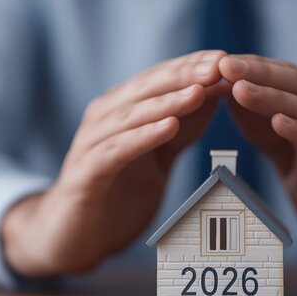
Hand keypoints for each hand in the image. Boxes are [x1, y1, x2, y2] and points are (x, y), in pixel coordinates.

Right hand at [2, 50, 229, 275]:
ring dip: (166, 102)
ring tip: (198, 92)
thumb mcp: (157, 157)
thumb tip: (213, 95)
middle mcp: (103, 119)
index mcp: (121, 111)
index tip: (224, 59)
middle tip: (217, 66)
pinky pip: (116, 151)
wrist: (72, 236)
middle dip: (183, 75)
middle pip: (146, 88)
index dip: (191, 67)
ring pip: (131, 115)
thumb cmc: (117, 193)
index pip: (159, 79)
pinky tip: (168, 127)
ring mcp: (91, 145)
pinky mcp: (85, 175)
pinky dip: (142, 137)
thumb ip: (180, 128)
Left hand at [219, 54, 296, 269]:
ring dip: (276, 99)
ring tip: (243, 90)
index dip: (256, 69)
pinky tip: (281, 124)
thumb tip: (234, 101)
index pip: (289, 79)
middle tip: (226, 66)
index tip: (221, 62)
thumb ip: (268, 136)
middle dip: (261, 74)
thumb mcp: (293, 164)